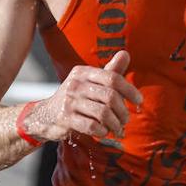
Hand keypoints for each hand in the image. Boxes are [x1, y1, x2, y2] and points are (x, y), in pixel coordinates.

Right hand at [25, 50, 142, 141]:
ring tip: (118, 130)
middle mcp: (76, 83)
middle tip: (126, 120)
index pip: (113, 78)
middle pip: (110, 97)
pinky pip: (91, 126)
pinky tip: (104, 132)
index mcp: (84, 72)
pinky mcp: (65, 118)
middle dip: (123, 111)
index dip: (130, 90)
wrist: (46, 115)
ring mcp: (69, 101)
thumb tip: (126, 53)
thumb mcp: (90, 82)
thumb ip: (110, 71)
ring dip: (115, 124)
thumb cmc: (75, 98)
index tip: (139, 101)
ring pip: (103, 113)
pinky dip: (102, 131)